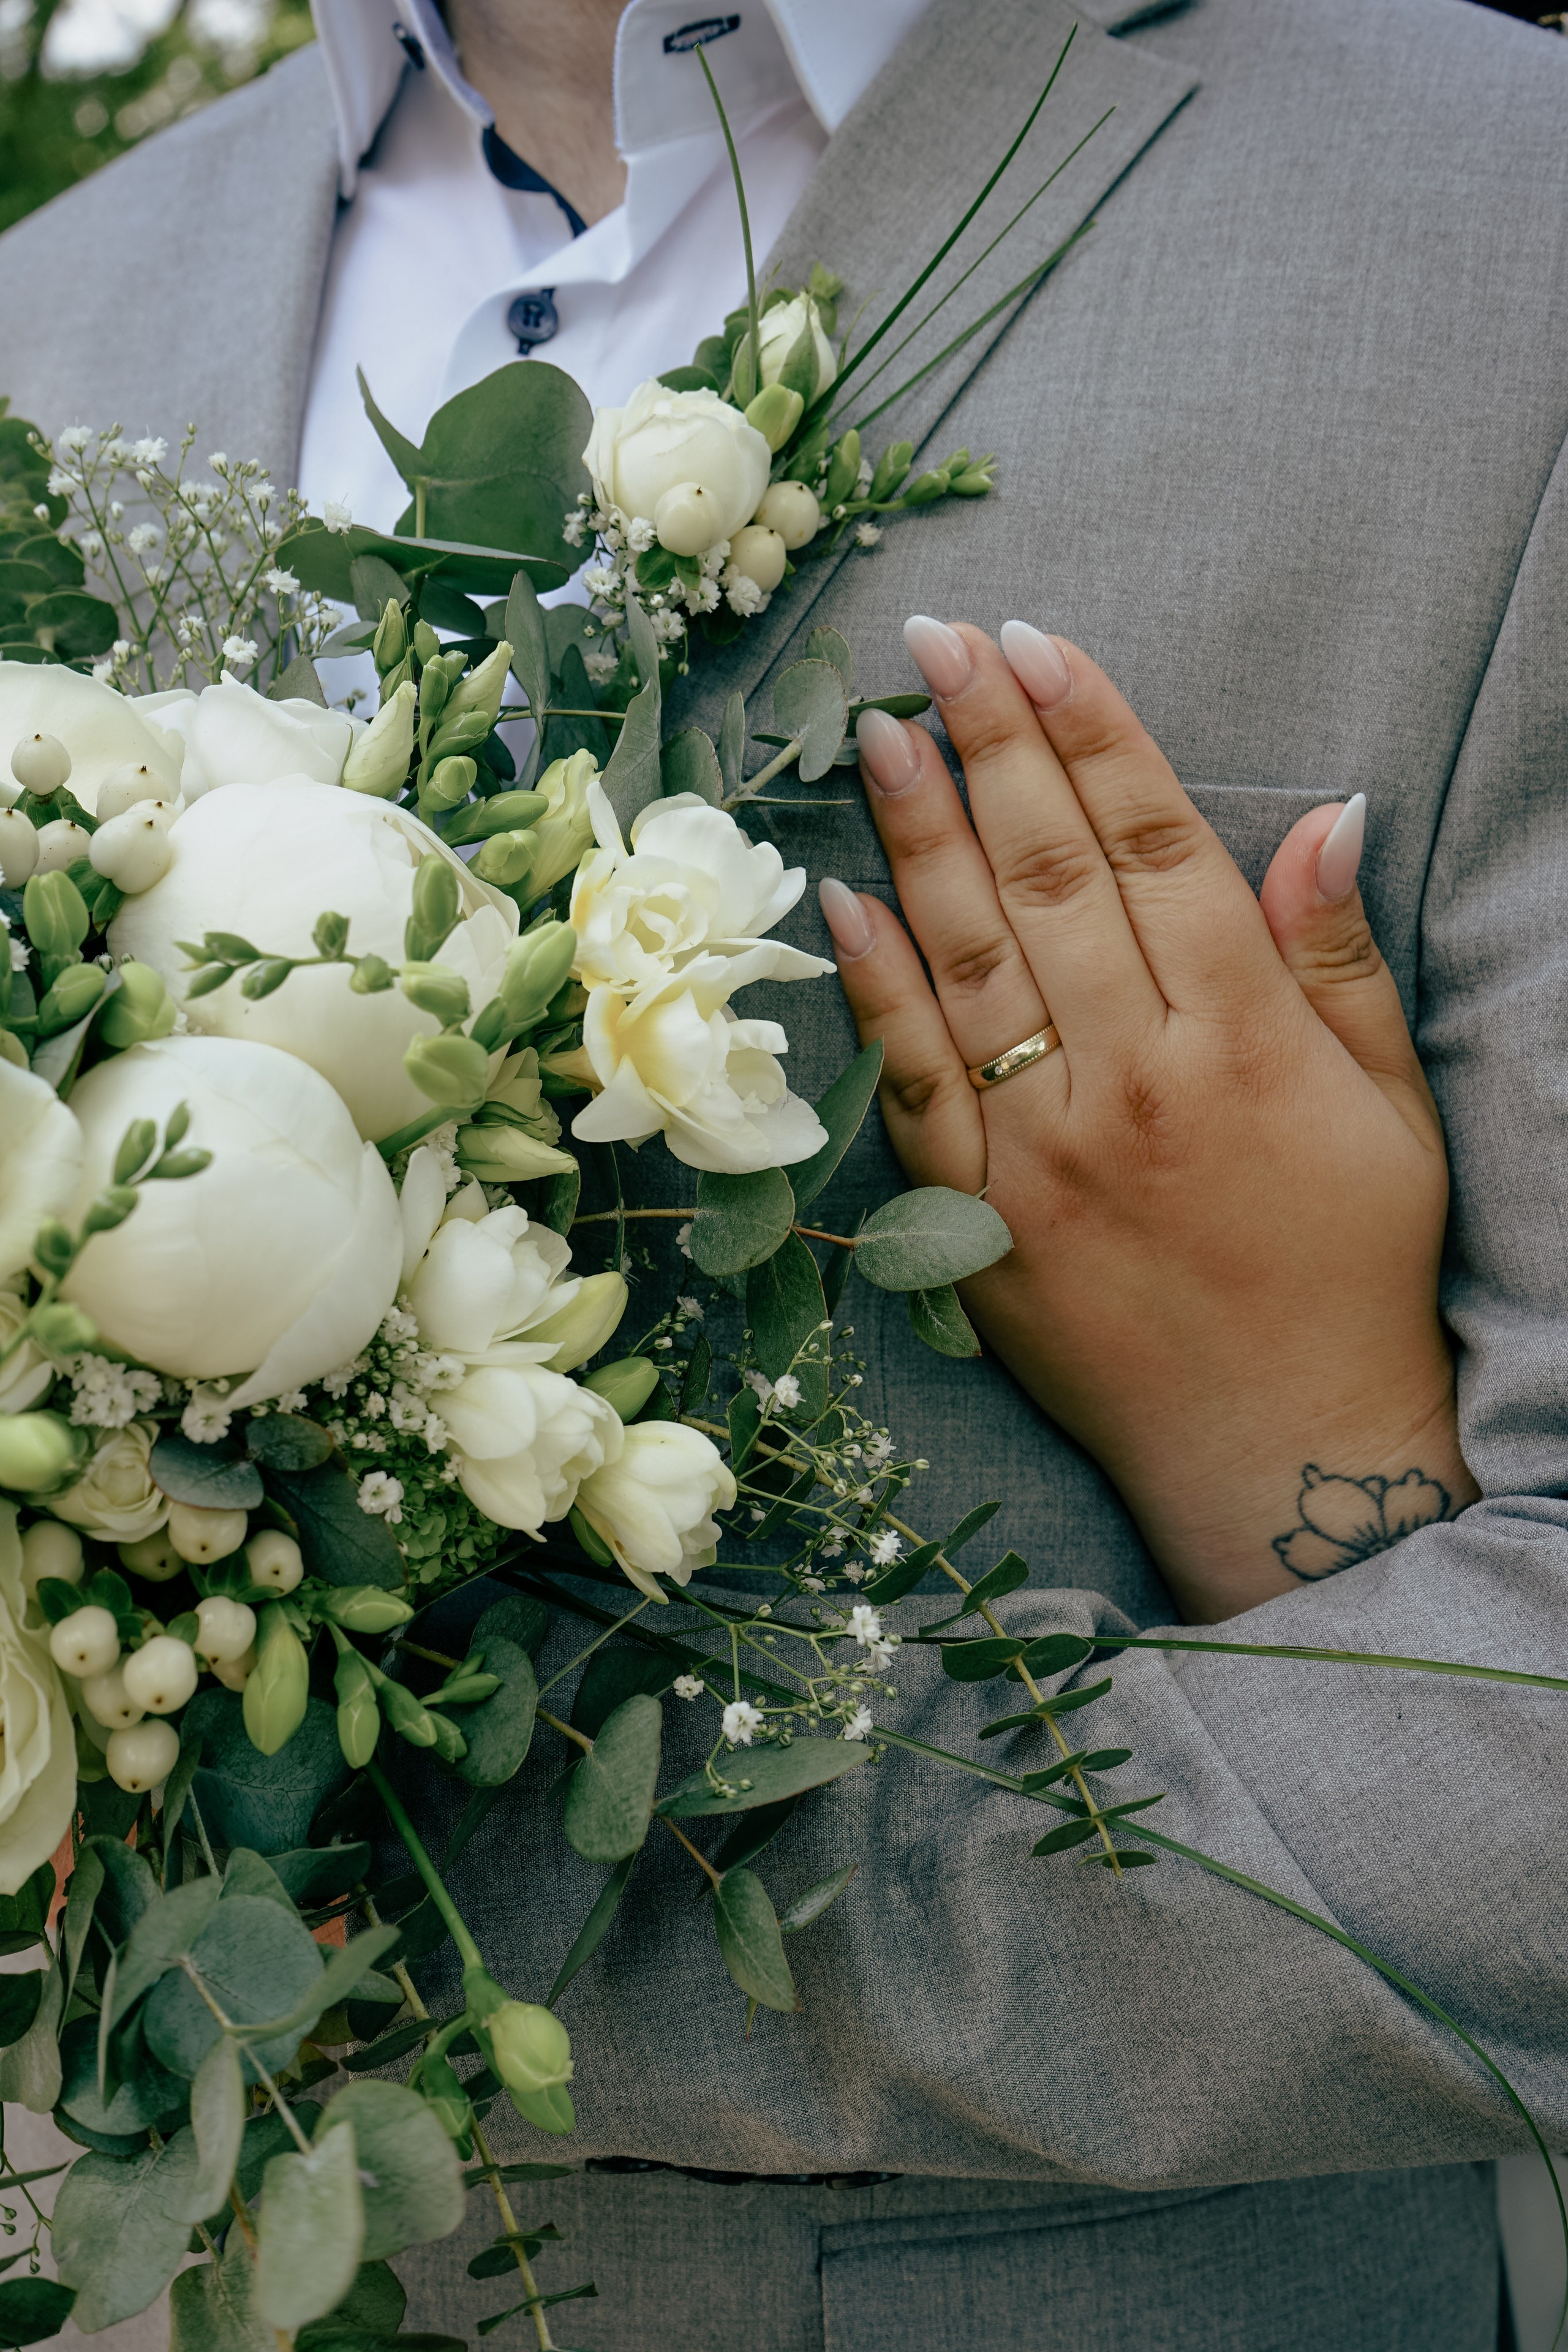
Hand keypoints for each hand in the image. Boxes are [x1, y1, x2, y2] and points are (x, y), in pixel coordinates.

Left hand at [821, 617, 1477, 1622]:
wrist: (1281, 1449)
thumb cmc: (1351, 1270)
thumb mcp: (1391, 1112)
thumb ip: (1339, 962)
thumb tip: (1327, 816)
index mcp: (1243, 1038)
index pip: (1154, 842)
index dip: (1091, 730)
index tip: (1035, 642)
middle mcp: (1133, 1076)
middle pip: (1049, 873)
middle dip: (989, 742)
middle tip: (937, 640)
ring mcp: (1043, 1148)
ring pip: (967, 956)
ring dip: (917, 833)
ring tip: (878, 730)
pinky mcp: (979, 1219)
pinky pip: (909, 1084)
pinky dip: (871, 989)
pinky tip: (839, 899)